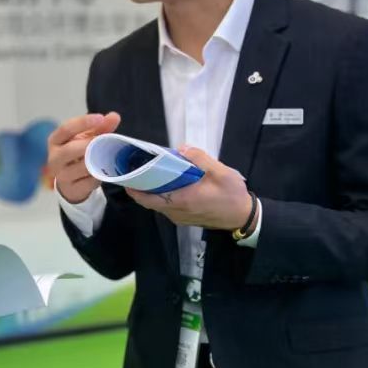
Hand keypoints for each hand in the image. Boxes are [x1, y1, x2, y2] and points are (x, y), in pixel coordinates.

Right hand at [47, 111, 120, 203]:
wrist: (69, 182)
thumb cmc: (77, 154)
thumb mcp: (86, 138)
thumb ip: (100, 127)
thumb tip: (114, 116)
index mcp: (55, 141)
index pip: (66, 129)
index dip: (82, 123)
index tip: (100, 118)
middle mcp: (54, 158)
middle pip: (70, 150)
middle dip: (90, 144)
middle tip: (106, 141)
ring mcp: (61, 175)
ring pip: (82, 167)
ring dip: (98, 161)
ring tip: (110, 155)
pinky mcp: (72, 189)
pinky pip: (89, 181)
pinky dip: (100, 175)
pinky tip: (106, 171)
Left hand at [126, 146, 251, 230]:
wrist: (243, 217)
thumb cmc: (232, 196)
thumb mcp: (221, 173)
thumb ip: (201, 159)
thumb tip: (182, 149)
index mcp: (182, 200)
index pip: (148, 198)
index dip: (134, 189)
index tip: (125, 175)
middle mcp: (176, 212)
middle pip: (149, 201)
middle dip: (140, 186)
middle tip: (135, 168)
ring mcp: (179, 217)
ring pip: (157, 204)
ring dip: (151, 190)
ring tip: (148, 171)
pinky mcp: (184, 218)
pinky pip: (166, 206)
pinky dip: (161, 195)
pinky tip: (164, 181)